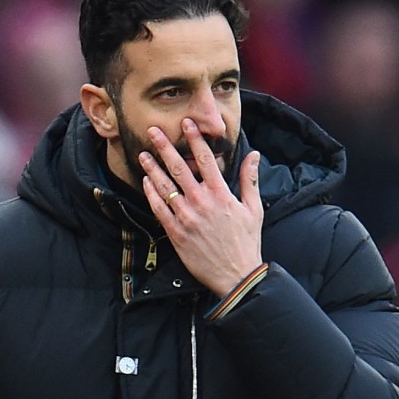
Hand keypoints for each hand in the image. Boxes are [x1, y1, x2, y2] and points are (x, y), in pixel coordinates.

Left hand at [139, 118, 263, 296]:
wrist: (236, 275)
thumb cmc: (246, 242)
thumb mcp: (254, 208)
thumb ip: (250, 179)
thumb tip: (254, 154)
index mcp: (221, 194)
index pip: (206, 160)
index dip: (195, 139)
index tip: (186, 123)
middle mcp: (202, 202)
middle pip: (179, 168)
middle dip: (165, 147)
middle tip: (152, 131)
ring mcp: (186, 218)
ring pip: (165, 187)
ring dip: (153, 168)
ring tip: (143, 154)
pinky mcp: (176, 233)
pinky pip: (159, 209)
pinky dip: (151, 194)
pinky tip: (146, 182)